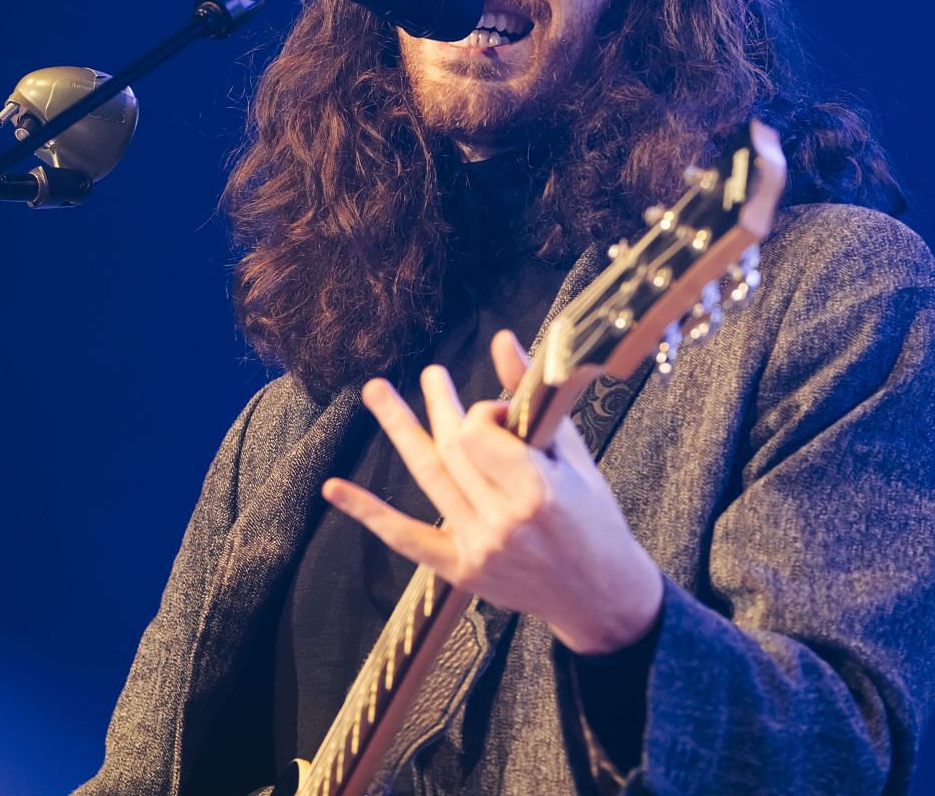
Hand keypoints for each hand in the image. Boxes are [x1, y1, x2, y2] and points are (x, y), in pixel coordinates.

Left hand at [322, 329, 662, 654]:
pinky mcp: (460, 570)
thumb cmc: (594, 517)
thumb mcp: (573, 454)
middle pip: (453, 449)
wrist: (600, 595)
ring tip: (377, 391)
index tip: (507, 414)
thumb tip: (503, 340)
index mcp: (537, 491)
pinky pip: (405, 538)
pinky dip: (367, 512)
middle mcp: (502, 522)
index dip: (486, 413)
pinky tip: (334, 488)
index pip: (482, 433)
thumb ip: (534, 398)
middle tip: (432, 376)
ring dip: (400, 428)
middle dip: (443, 408)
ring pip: (429, 477)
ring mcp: (477, 548)